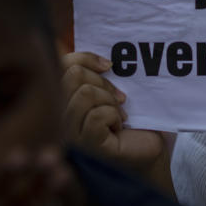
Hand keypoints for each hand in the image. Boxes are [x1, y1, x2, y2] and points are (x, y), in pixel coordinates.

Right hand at [61, 52, 163, 168]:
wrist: (148, 146)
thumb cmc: (129, 117)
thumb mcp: (110, 89)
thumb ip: (94, 74)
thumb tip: (102, 62)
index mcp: (60, 99)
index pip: (60, 65)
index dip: (84, 58)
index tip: (108, 65)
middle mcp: (57, 117)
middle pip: (73, 76)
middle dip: (103, 82)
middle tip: (118, 97)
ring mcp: (69, 135)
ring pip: (84, 94)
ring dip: (110, 101)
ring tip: (118, 114)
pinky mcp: (86, 146)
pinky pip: (97, 116)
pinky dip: (114, 116)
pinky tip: (118, 128)